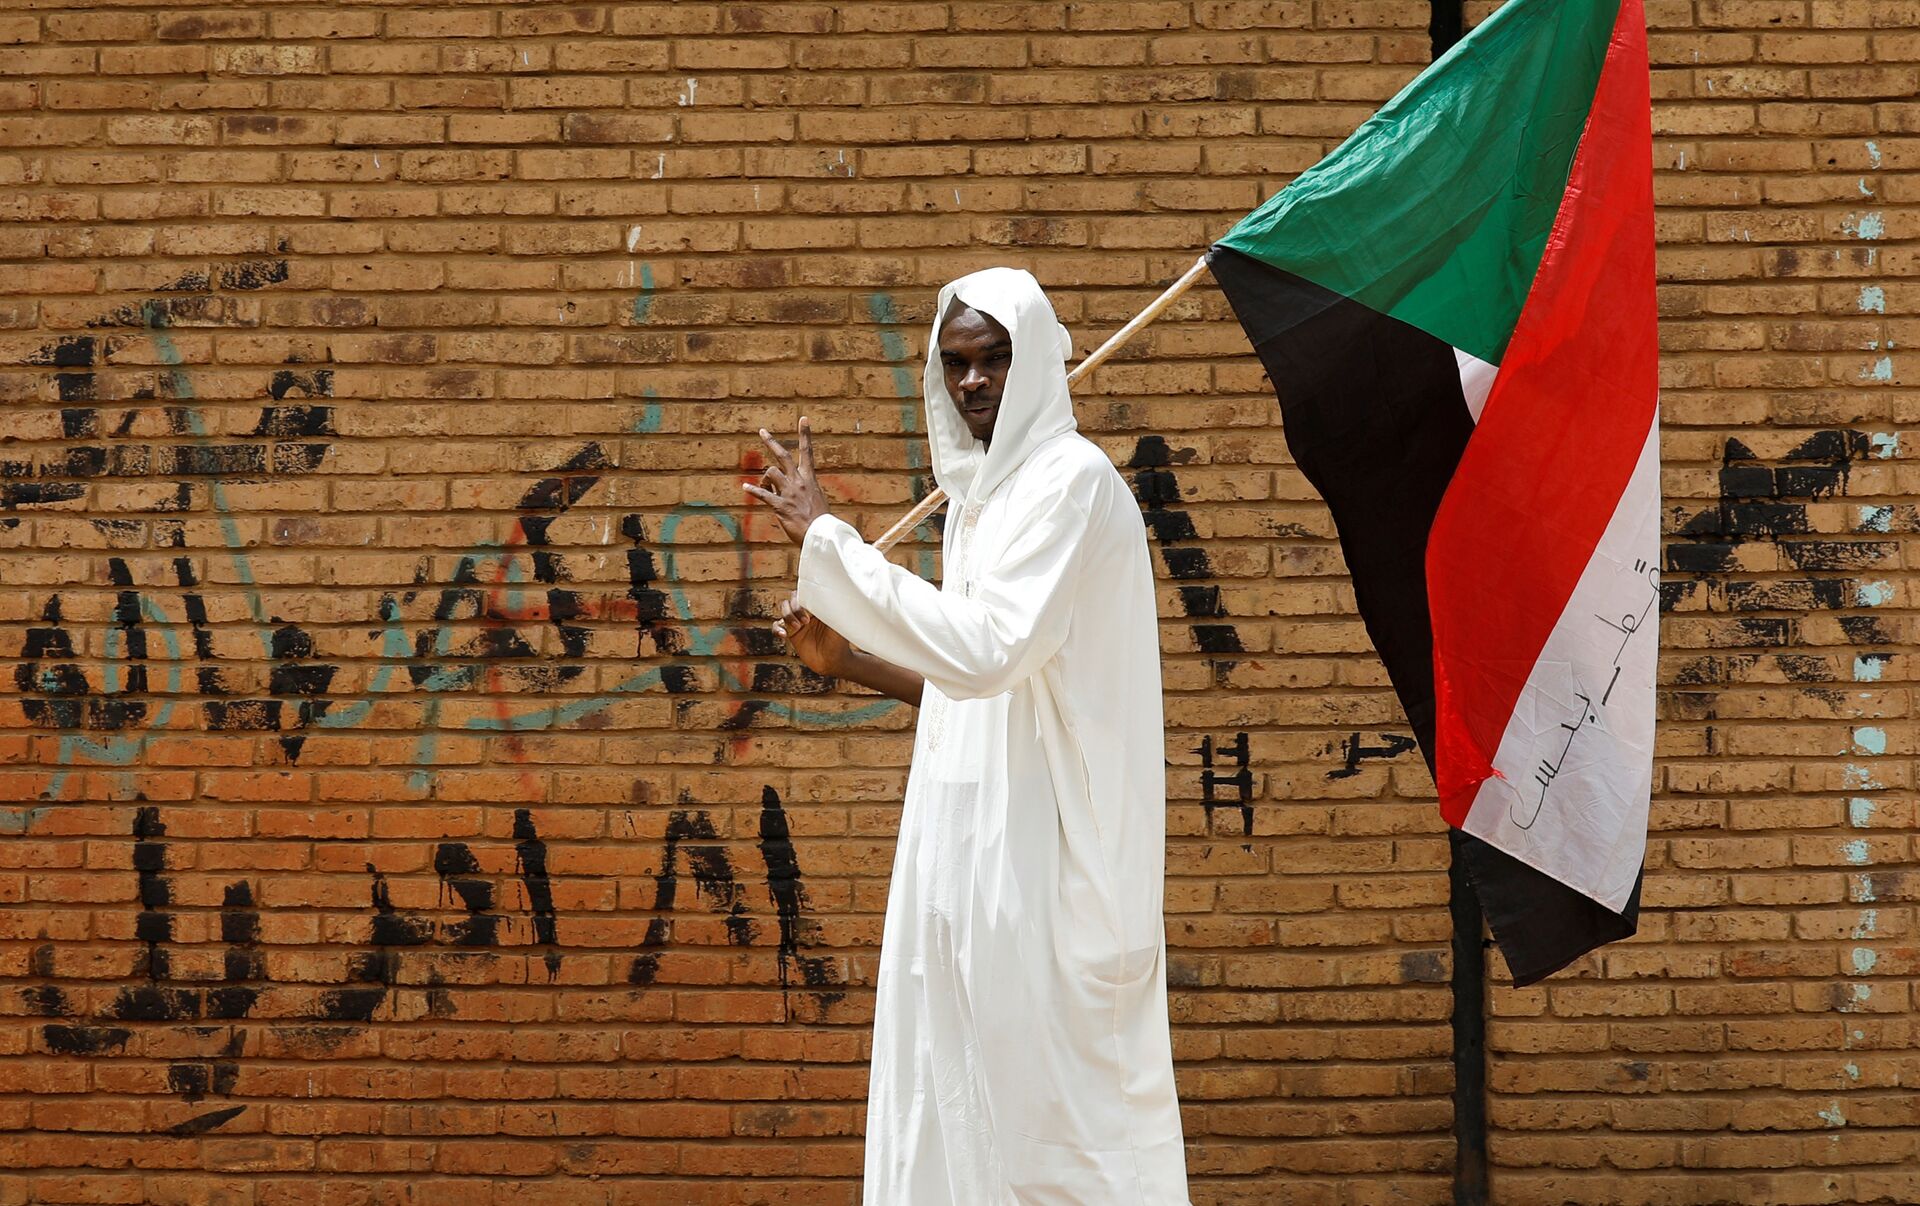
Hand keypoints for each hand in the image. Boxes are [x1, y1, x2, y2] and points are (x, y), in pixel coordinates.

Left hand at [742, 417, 830, 543]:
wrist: (821, 535)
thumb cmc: (819, 520)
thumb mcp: (815, 499)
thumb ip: (799, 489)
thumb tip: (780, 485)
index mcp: (809, 478)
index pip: (807, 452)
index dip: (805, 434)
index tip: (803, 418)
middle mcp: (799, 481)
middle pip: (783, 456)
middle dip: (771, 443)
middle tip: (762, 432)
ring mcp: (789, 492)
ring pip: (771, 473)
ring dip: (765, 478)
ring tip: (764, 486)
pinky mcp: (781, 505)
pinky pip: (763, 494)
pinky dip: (753, 490)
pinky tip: (745, 487)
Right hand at [773, 594, 849, 677]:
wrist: (833, 662)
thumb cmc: (840, 642)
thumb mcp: (839, 622)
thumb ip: (835, 609)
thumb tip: (836, 594)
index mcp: (818, 605)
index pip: (806, 592)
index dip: (803, 596)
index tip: (809, 607)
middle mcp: (807, 611)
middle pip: (792, 599)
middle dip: (795, 607)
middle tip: (806, 621)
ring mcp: (798, 622)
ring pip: (784, 610)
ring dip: (787, 615)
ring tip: (797, 627)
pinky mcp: (791, 634)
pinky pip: (777, 626)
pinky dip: (776, 629)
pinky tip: (783, 635)